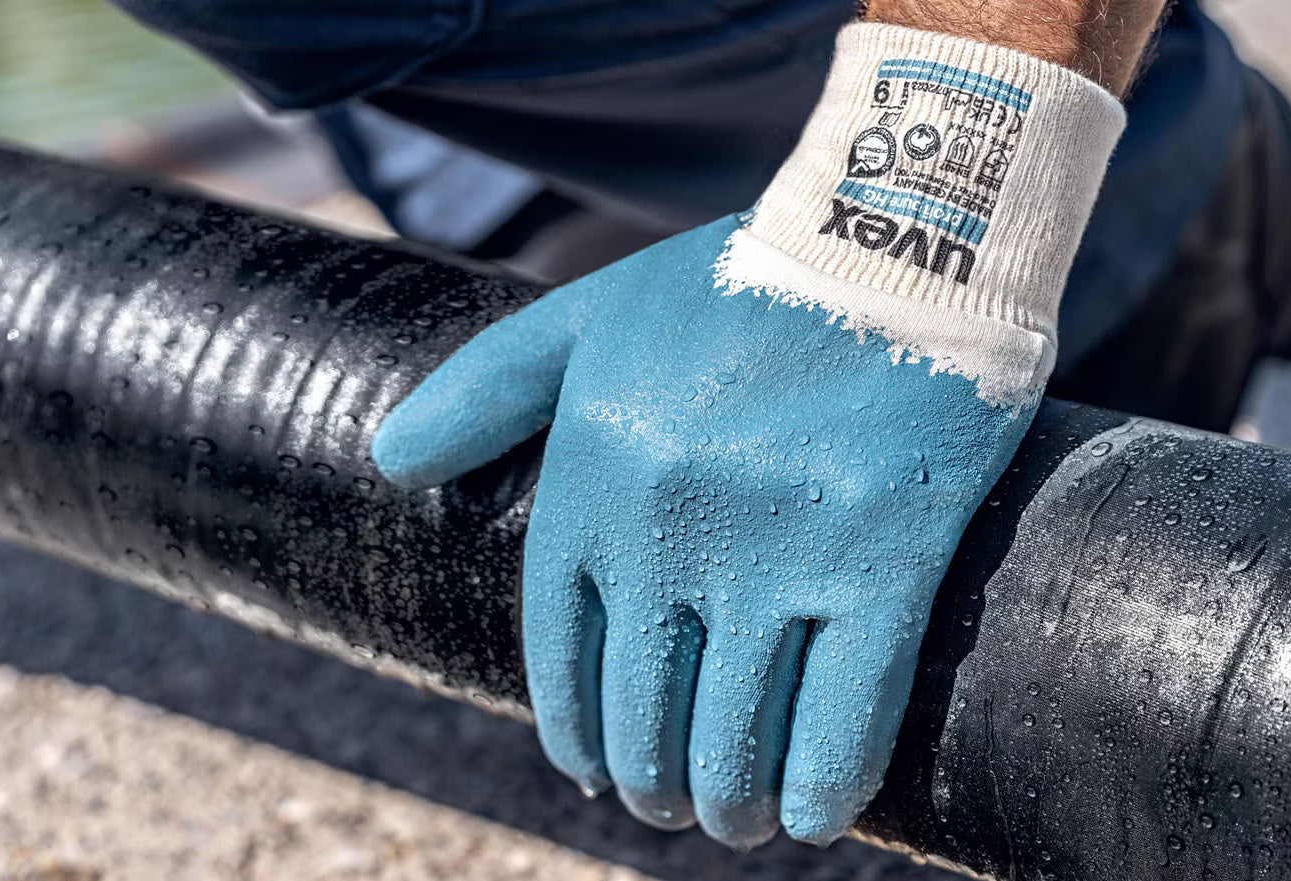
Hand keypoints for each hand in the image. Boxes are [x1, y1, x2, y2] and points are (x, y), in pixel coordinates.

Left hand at [375, 214, 1036, 846]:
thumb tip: (390, 462)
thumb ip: (485, 389)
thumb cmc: (740, 279)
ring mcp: (778, 552)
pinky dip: (821, 786)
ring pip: (737, 731)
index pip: (561, 654)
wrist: (900, 236)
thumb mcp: (590, 316)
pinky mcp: (884, 563)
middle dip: (655, 781)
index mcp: (593, 479)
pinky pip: (843, 715)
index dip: (576, 732)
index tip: (596, 770)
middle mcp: (669, 530)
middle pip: (645, 709)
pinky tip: (811, 817)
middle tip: (677, 804)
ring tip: (738, 821)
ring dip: (730, 801)